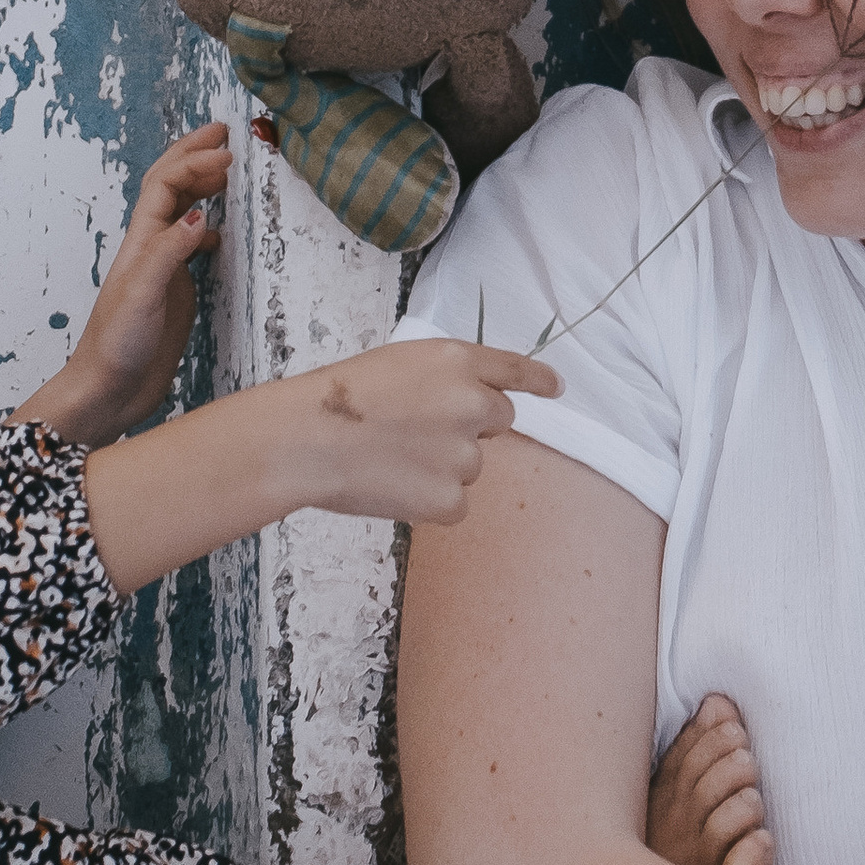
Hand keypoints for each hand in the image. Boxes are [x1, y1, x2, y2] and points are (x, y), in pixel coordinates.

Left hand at [16, 126, 225, 447]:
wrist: (106, 390)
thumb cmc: (116, 345)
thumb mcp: (143, 295)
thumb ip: (170, 253)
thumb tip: (202, 215)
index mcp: (141, 243)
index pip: (167, 185)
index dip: (195, 162)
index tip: (230, 154)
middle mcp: (151, 248)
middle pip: (170, 187)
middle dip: (193, 155)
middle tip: (225, 133)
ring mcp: (162, 269)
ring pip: (181, 212)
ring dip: (201, 185)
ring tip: (227, 171)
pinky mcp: (173, 293)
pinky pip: (192, 247)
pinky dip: (207, 229)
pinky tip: (221, 235)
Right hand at [259, 340, 557, 525]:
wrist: (309, 439)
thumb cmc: (338, 398)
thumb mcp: (397, 363)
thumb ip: (442, 379)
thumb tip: (465, 409)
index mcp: (455, 361)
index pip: (512, 369)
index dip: (538, 379)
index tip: (555, 387)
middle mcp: (472, 404)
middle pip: (497, 420)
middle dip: (471, 427)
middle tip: (418, 431)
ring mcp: (465, 455)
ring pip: (470, 466)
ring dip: (442, 466)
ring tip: (391, 457)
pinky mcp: (451, 499)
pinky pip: (455, 503)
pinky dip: (429, 501)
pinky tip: (393, 486)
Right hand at [647, 692, 776, 864]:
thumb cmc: (705, 852)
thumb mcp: (698, 798)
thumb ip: (704, 748)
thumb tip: (717, 700)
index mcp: (666, 804)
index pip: (683, 760)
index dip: (710, 738)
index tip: (737, 728)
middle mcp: (678, 833)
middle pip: (701, 786)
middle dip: (729, 762)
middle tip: (749, 757)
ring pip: (723, 822)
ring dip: (744, 802)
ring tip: (756, 799)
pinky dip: (755, 850)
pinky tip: (764, 840)